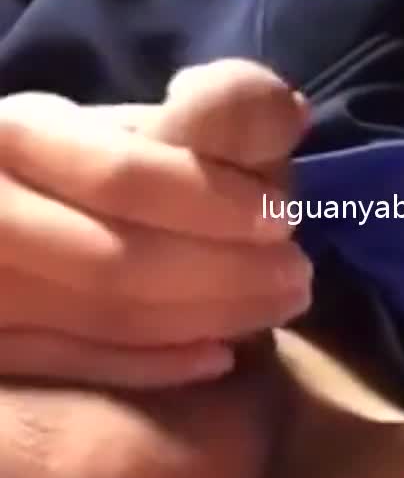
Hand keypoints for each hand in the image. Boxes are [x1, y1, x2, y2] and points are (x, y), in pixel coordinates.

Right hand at [0, 61, 312, 388]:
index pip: (118, 176)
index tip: (282, 217)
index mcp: (14, 138)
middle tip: (299, 277)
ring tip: (278, 306)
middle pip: (115, 260)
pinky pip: (73, 366)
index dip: (208, 200)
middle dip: (223, 272)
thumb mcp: (99, 125)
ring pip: (101, 318)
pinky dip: (153, 363)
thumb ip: (195, 117)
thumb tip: (291, 111)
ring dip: (204, 317)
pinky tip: (219, 354)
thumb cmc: (46, 165)